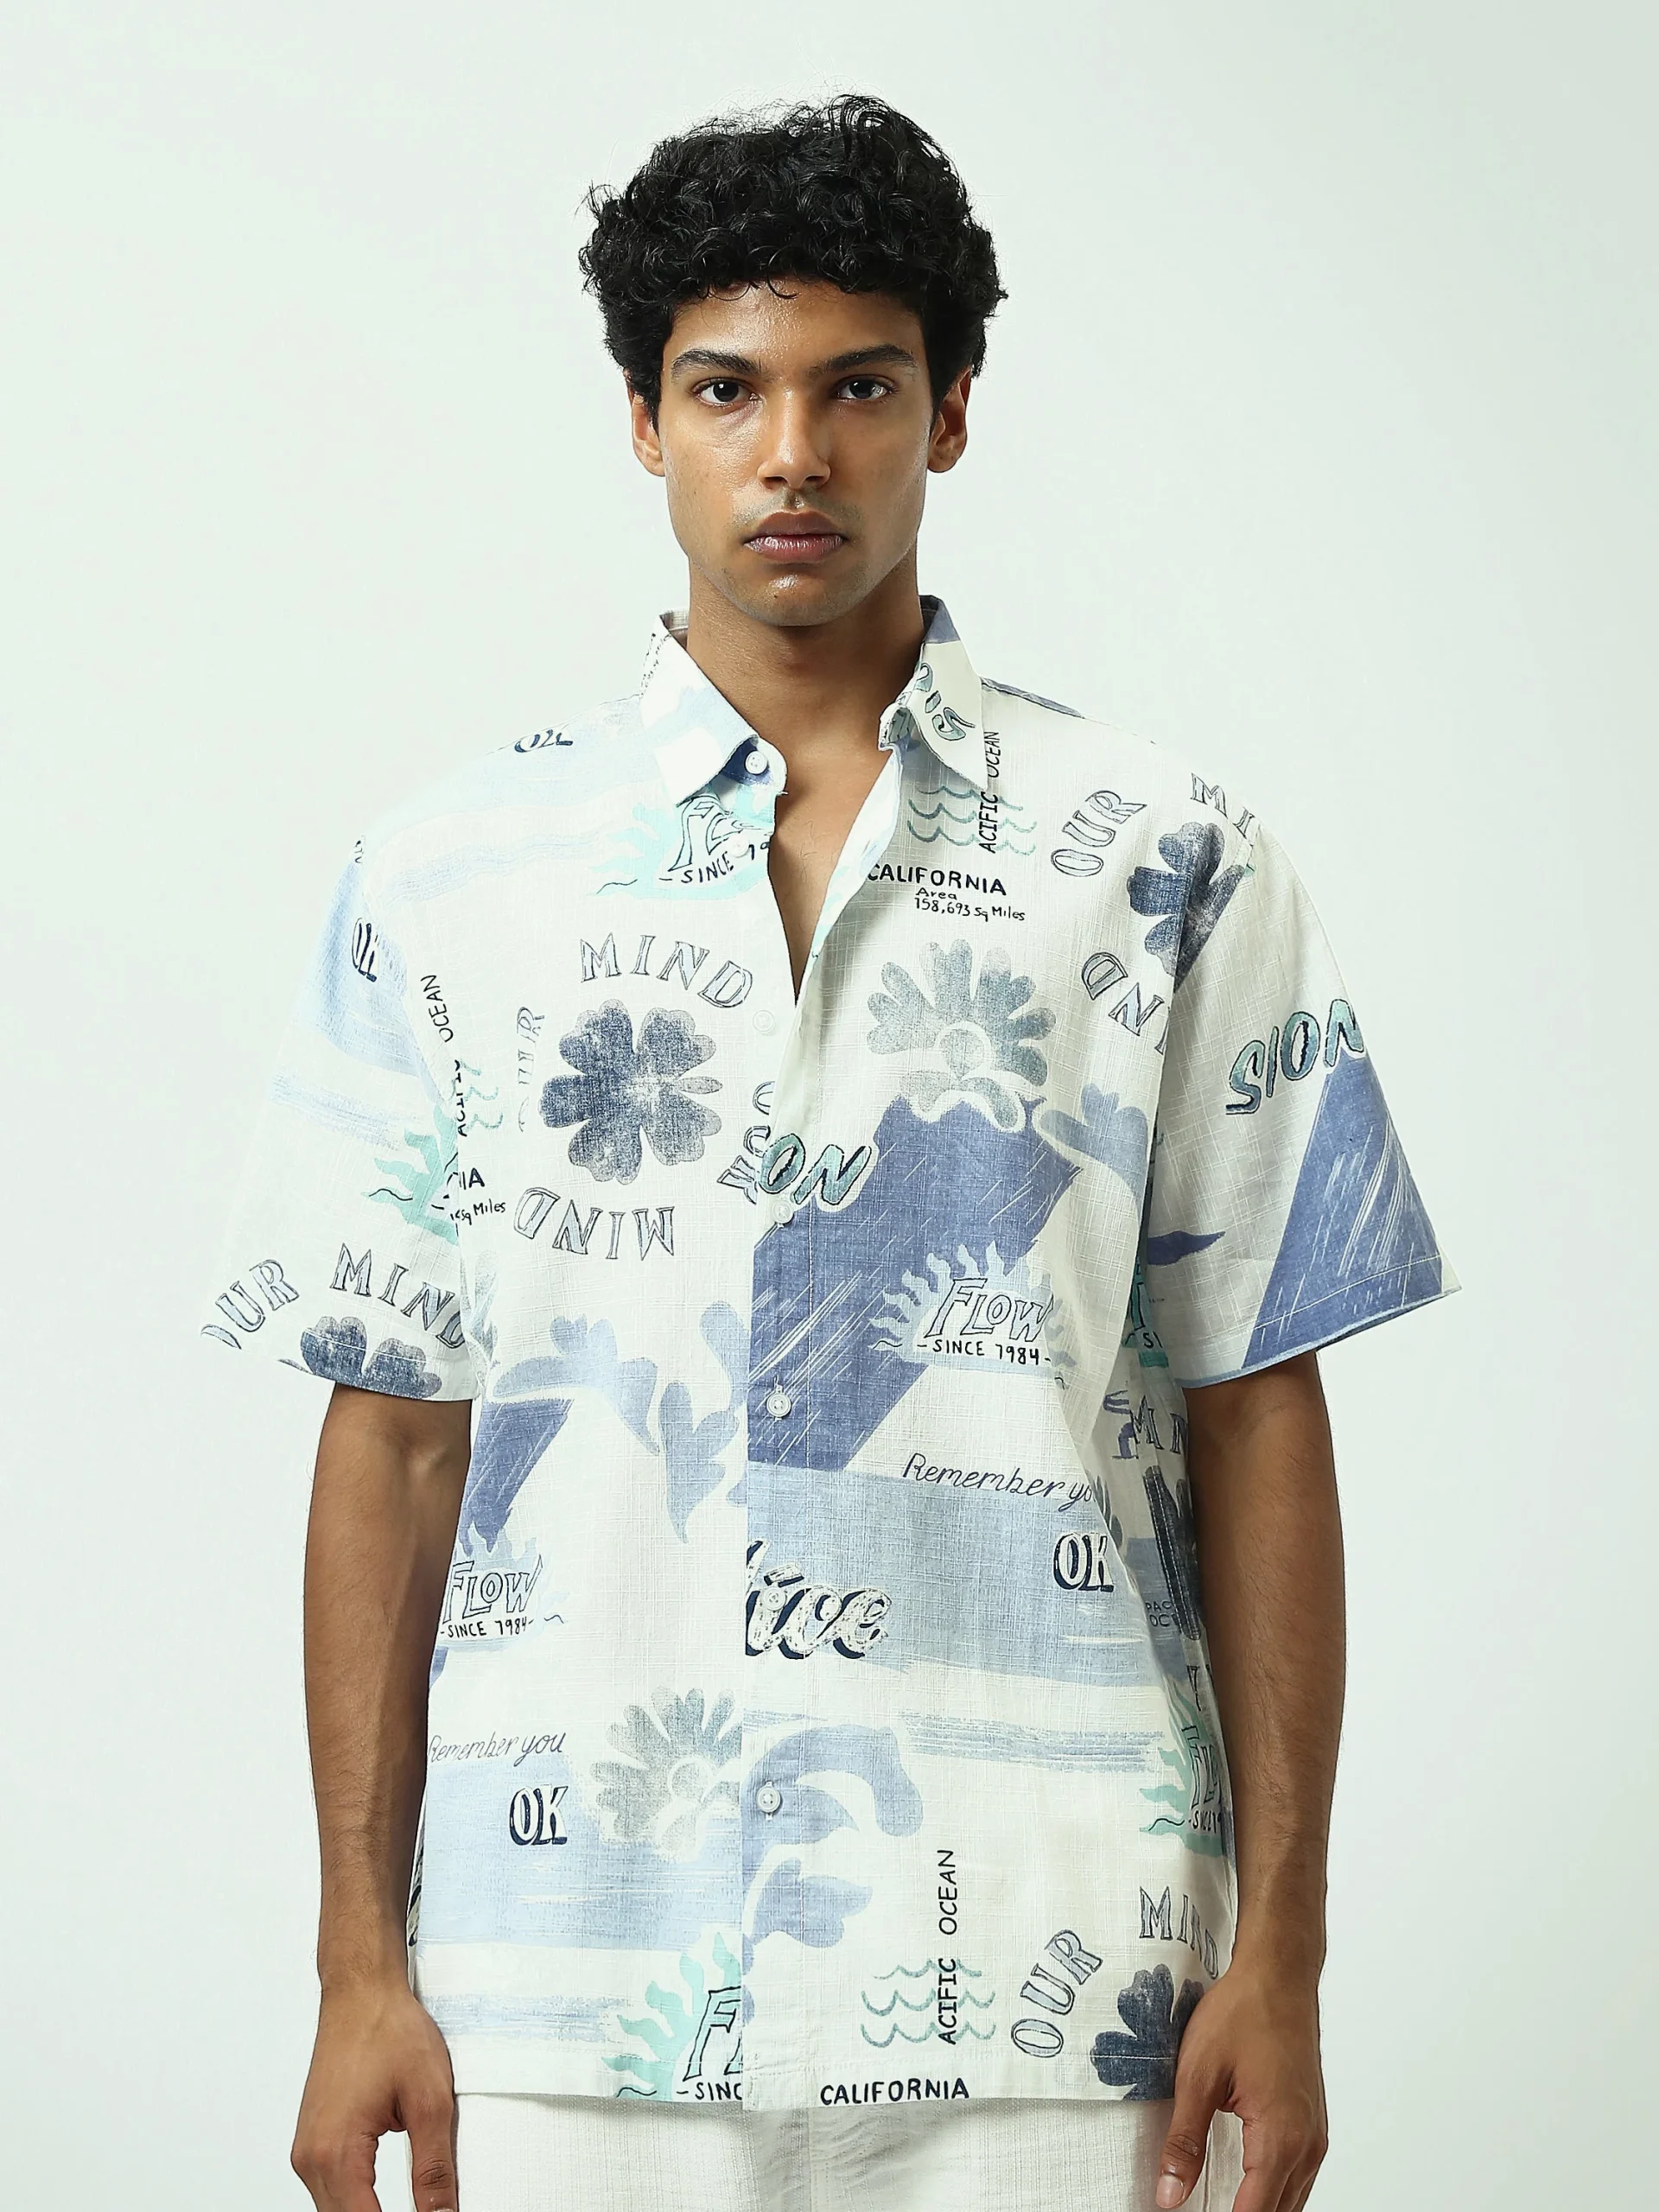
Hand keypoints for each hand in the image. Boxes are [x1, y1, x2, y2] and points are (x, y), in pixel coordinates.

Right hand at [291, 1976, 459, 2211]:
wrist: (361, 1991)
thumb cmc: (389, 2029)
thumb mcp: (430, 2101)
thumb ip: (435, 2170)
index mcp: (337, 2152)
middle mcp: (311, 2158)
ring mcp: (307, 2152)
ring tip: (414, 2208)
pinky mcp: (312, 2143)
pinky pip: (330, 2192)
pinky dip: (356, 2204)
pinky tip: (381, 2203)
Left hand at [1154, 1955, 1327, 2211]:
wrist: (1279, 1974)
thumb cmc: (1243, 2011)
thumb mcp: (1198, 2075)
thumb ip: (1184, 2141)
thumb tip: (1169, 2195)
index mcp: (1279, 2138)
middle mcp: (1306, 2145)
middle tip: (1196, 2209)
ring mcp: (1314, 2137)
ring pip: (1290, 2202)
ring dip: (1258, 2209)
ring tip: (1215, 2206)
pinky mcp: (1312, 2127)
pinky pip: (1297, 2180)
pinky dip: (1271, 2193)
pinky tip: (1245, 2191)